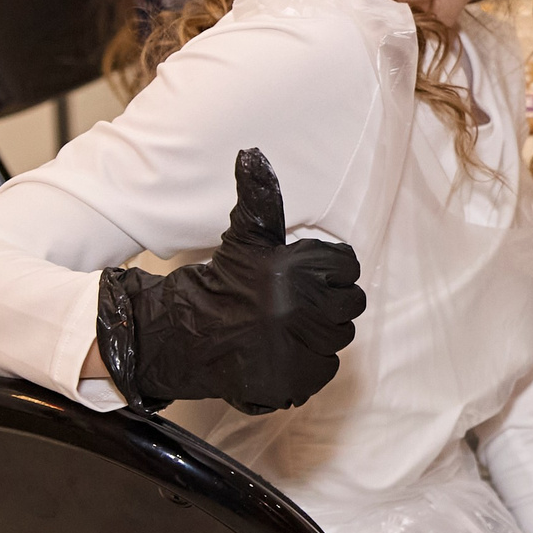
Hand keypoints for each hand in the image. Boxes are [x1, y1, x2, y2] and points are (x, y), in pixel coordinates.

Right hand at [93, 148, 365, 413]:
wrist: (181, 338)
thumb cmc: (221, 283)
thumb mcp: (245, 237)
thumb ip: (260, 197)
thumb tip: (252, 153)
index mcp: (295, 269)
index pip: (348, 265)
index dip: (329, 270)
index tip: (304, 277)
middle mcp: (302, 309)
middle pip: (352, 303)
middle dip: (328, 302)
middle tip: (294, 304)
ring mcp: (299, 347)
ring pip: (340, 336)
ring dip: (319, 333)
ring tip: (285, 328)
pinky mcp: (295, 379)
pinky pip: (326, 368)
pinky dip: (309, 364)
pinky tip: (282, 352)